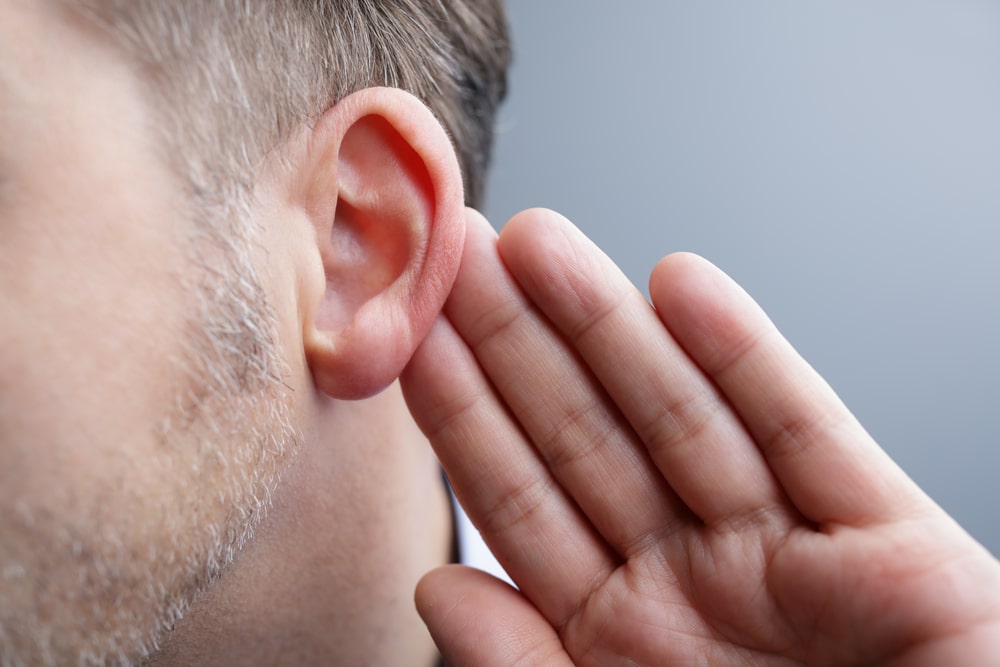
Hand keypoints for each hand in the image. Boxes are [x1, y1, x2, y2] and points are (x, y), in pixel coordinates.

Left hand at [401, 208, 999, 665]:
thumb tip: (439, 589)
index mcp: (618, 637)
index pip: (518, 503)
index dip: (463, 413)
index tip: (413, 333)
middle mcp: (692, 584)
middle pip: (586, 437)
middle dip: (518, 341)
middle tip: (459, 253)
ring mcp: (784, 555)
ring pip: (680, 415)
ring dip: (608, 325)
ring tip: (538, 243)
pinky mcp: (888, 545)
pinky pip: (807, 435)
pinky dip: (748, 359)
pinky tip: (681, 287)